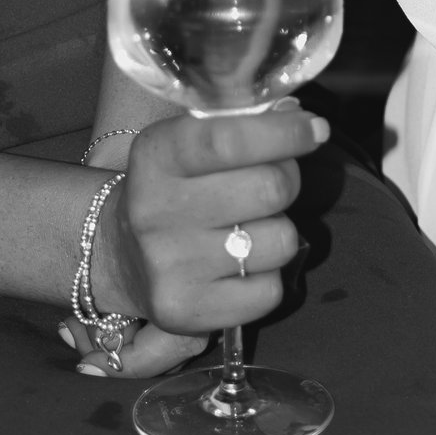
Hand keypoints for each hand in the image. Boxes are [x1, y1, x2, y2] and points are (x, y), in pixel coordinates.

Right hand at [70, 101, 326, 376]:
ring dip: (278, 230)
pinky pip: (271, 290)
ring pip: (281, 240)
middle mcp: (154, 212)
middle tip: (273, 183)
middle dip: (288, 180)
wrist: (120, 256)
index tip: (315, 130)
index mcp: (155, 157)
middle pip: (271, 189)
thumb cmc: (174, 188)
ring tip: (247, 228)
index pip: (228, 141)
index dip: (283, 133)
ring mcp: (168, 267)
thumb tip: (306, 122)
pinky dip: (268, 277)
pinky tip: (238, 268)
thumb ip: (242, 126)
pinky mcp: (185, 312)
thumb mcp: (189, 142)